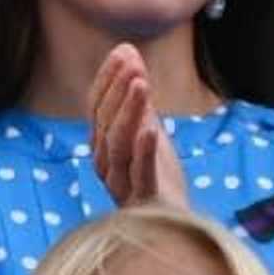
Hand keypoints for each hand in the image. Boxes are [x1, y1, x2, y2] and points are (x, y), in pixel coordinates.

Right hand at [88, 44, 188, 209]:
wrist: (176, 224)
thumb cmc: (158, 176)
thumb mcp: (148, 128)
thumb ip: (137, 96)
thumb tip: (127, 50)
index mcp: (102, 146)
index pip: (97, 107)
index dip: (109, 79)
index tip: (124, 52)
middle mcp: (105, 164)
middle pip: (106, 123)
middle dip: (118, 90)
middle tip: (134, 64)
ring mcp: (122, 184)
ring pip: (118, 145)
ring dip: (129, 113)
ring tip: (142, 85)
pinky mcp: (145, 200)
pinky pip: (140, 174)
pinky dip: (144, 151)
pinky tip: (153, 129)